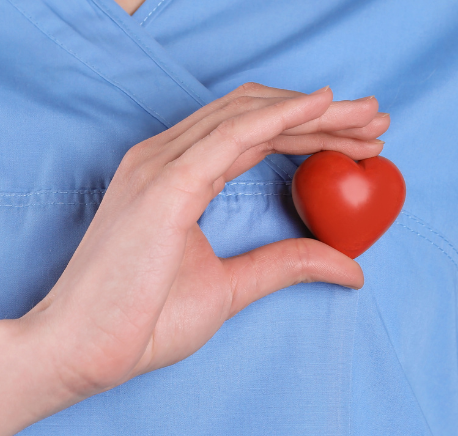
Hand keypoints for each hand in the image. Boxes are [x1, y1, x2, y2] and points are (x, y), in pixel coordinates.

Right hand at [16, 83, 388, 400]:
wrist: (80, 349)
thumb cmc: (138, 320)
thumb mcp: (230, 287)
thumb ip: (284, 265)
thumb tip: (349, 265)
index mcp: (176, 174)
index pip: (254, 135)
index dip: (309, 132)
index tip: (360, 143)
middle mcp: (167, 156)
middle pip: (258, 115)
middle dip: (323, 115)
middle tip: (377, 121)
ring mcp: (161, 163)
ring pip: (250, 115)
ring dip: (314, 112)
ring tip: (367, 117)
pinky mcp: (164, 182)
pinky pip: (230, 134)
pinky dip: (279, 115)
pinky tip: (321, 109)